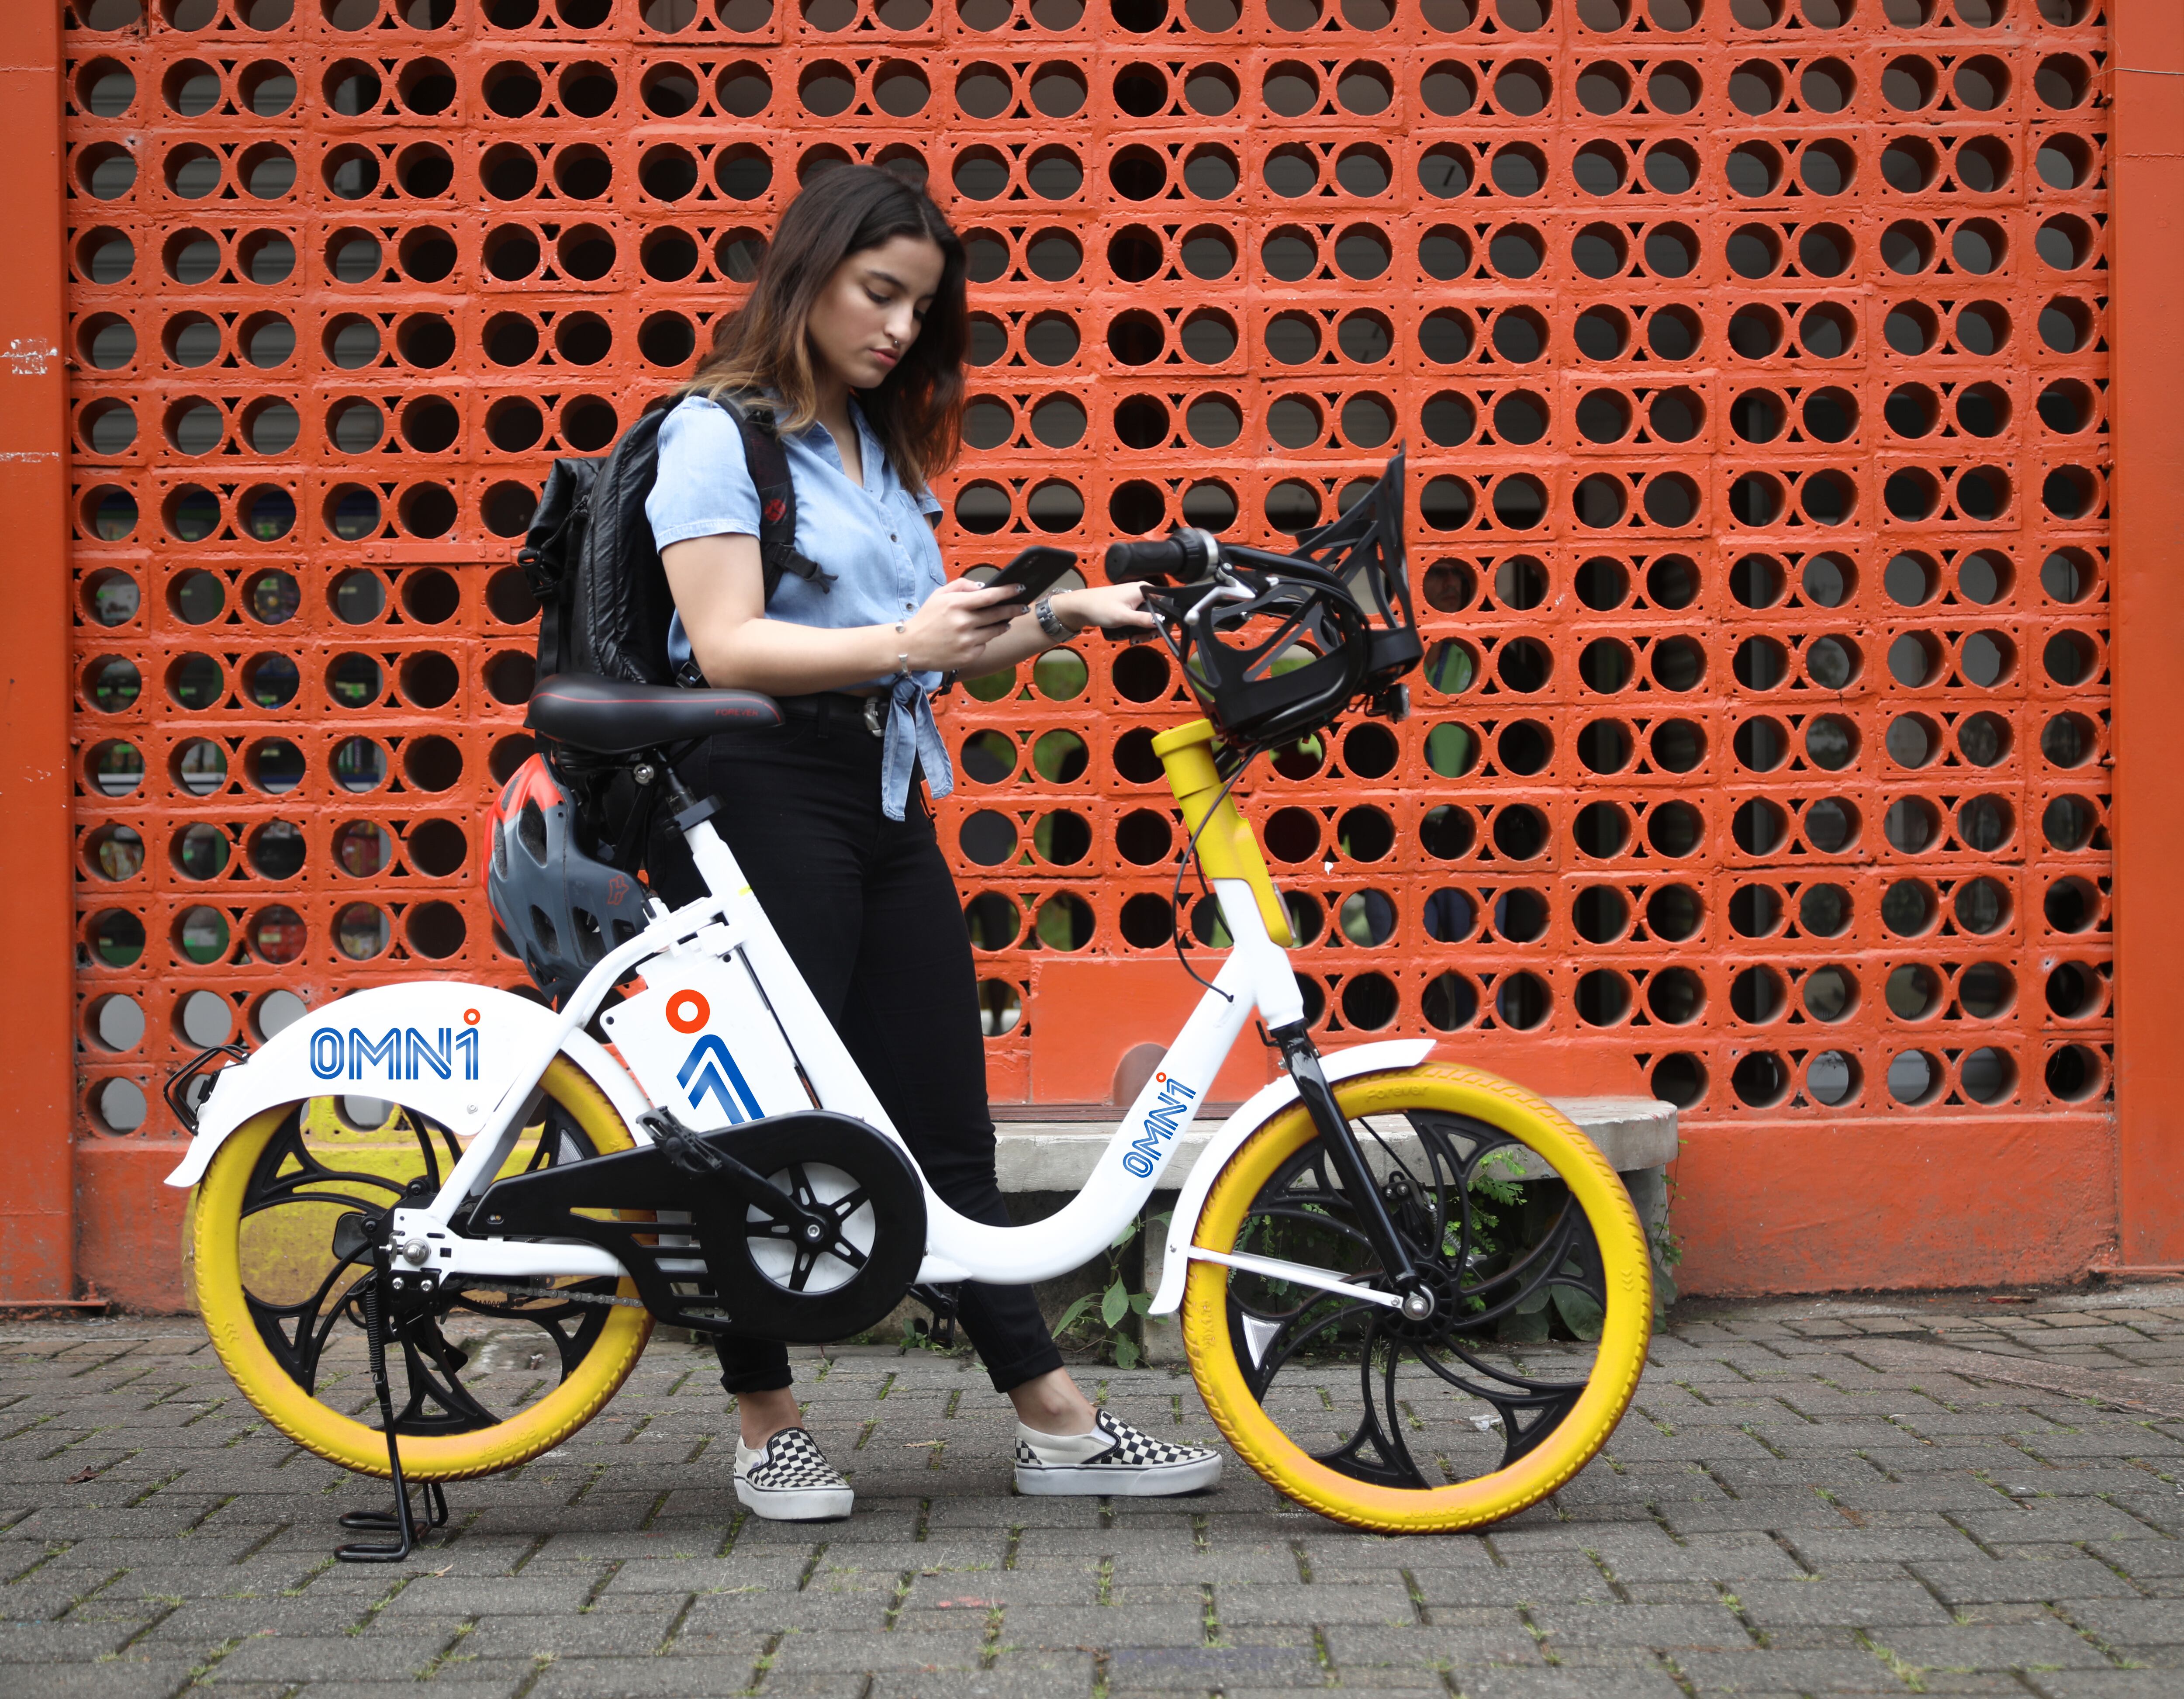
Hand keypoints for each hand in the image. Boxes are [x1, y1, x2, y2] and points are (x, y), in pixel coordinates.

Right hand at [902, 577, 1023, 671]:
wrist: (910, 646)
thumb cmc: (927, 618)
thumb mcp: (939, 595)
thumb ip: (961, 586)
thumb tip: (983, 587)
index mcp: (956, 604)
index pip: (990, 596)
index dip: (1008, 592)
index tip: (1020, 588)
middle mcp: (963, 623)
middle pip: (998, 615)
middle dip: (1014, 609)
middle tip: (1022, 607)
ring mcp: (966, 641)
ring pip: (995, 631)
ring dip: (1002, 625)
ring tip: (1005, 621)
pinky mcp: (968, 656)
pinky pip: (984, 645)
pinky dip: (984, 640)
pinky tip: (976, 637)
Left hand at [1052, 583, 1157, 634]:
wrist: (1080, 608)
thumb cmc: (1100, 607)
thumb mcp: (1124, 616)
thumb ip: (1144, 619)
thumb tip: (1161, 621)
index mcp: (1143, 589)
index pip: (1164, 603)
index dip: (1164, 619)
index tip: (1155, 632)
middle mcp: (1141, 592)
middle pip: (1157, 613)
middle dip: (1151, 629)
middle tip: (1140, 638)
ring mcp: (1134, 600)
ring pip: (1148, 618)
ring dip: (1143, 631)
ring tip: (1133, 638)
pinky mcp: (1129, 607)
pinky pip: (1139, 618)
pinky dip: (1136, 628)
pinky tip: (1131, 635)